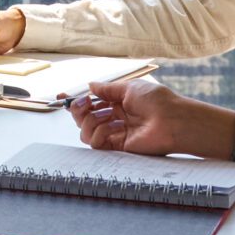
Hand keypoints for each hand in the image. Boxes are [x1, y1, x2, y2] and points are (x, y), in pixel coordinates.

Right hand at [67, 77, 234, 159]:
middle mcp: (114, 120)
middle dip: (78, 110)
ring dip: (91, 121)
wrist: (173, 120)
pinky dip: (99, 133)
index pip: (90, 104)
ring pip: (85, 132)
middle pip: (83, 119)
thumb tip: (90, 86)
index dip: (75, 101)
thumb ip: (107, 89)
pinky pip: (95, 143)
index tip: (61, 95)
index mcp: (117, 104)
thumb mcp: (130, 87)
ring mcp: (115, 134)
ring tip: (108, 115)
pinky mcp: (118, 148)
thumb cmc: (158, 101)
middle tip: (85, 103)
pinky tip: (114, 126)